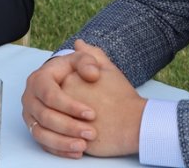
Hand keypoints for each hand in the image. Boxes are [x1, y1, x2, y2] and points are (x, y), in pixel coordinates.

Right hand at [21, 39, 102, 157]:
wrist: (65, 81)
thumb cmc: (74, 70)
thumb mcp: (82, 60)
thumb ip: (89, 61)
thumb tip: (92, 73)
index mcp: (39, 79)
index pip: (51, 95)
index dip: (70, 106)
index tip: (92, 114)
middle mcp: (30, 97)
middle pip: (45, 116)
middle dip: (69, 127)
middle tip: (91, 133)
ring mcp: (30, 115)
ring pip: (41, 133)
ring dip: (62, 142)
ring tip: (83, 146)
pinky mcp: (34, 128)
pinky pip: (42, 144)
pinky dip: (59, 150)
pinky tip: (76, 152)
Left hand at [60, 41, 145, 156]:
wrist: (134, 124)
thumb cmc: (122, 96)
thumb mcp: (108, 70)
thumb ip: (91, 56)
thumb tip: (78, 44)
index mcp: (67, 78)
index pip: (59, 86)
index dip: (76, 94)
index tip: (93, 99)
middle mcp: (61, 97)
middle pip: (54, 106)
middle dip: (69, 113)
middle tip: (92, 115)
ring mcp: (62, 118)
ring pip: (55, 126)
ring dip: (68, 130)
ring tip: (89, 130)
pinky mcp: (67, 138)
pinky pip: (58, 143)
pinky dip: (66, 145)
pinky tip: (83, 142)